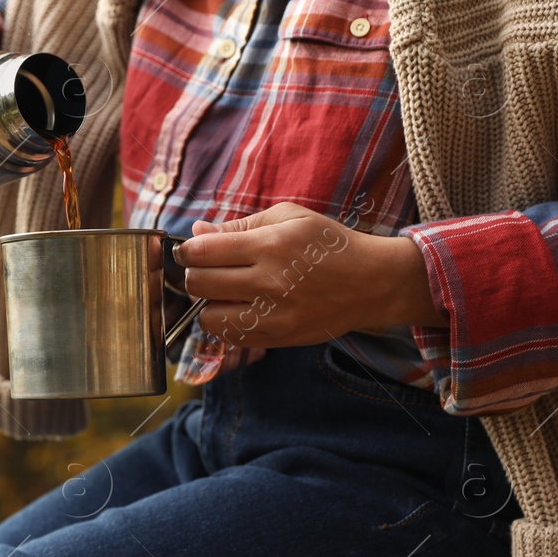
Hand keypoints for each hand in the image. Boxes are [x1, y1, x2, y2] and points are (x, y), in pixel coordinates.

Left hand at [171, 202, 445, 347]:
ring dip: (207, 304)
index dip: (186, 250)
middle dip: (194, 275)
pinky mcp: (278, 339)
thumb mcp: (289, 218)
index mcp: (271, 245)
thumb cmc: (328, 244)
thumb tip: (197, 231)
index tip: (188, 250)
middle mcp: (270, 282)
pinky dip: (226, 323)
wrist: (371, 283)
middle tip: (206, 270)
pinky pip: (231, 337)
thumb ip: (239, 225)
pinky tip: (239, 309)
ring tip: (223, 293)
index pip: (202, 252)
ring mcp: (274, 315)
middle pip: (198, 285)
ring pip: (208, 318)